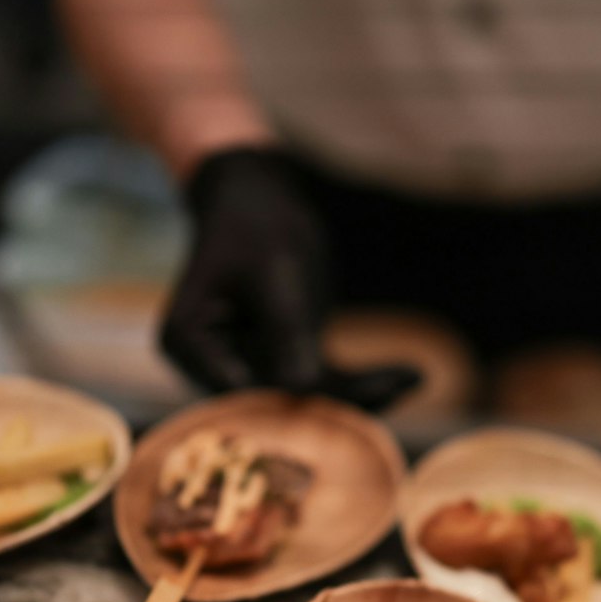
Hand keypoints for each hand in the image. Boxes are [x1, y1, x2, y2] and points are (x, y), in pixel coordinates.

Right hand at [160, 147, 420, 410]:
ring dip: (360, 393)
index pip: (239, 389)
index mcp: (187, 344)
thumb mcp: (273, 272)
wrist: (255, 197)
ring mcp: (249, 367)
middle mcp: (212, 367)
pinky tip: (413, 375)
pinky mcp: (285, 361)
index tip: (346, 403)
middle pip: (276, 400)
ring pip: (309, 397)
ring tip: (411, 378)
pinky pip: (326, 381)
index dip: (290, 404)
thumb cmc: (254, 223)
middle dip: (336, 402)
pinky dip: (366, 380)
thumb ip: (286, 331)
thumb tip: (304, 392)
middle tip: (396, 387)